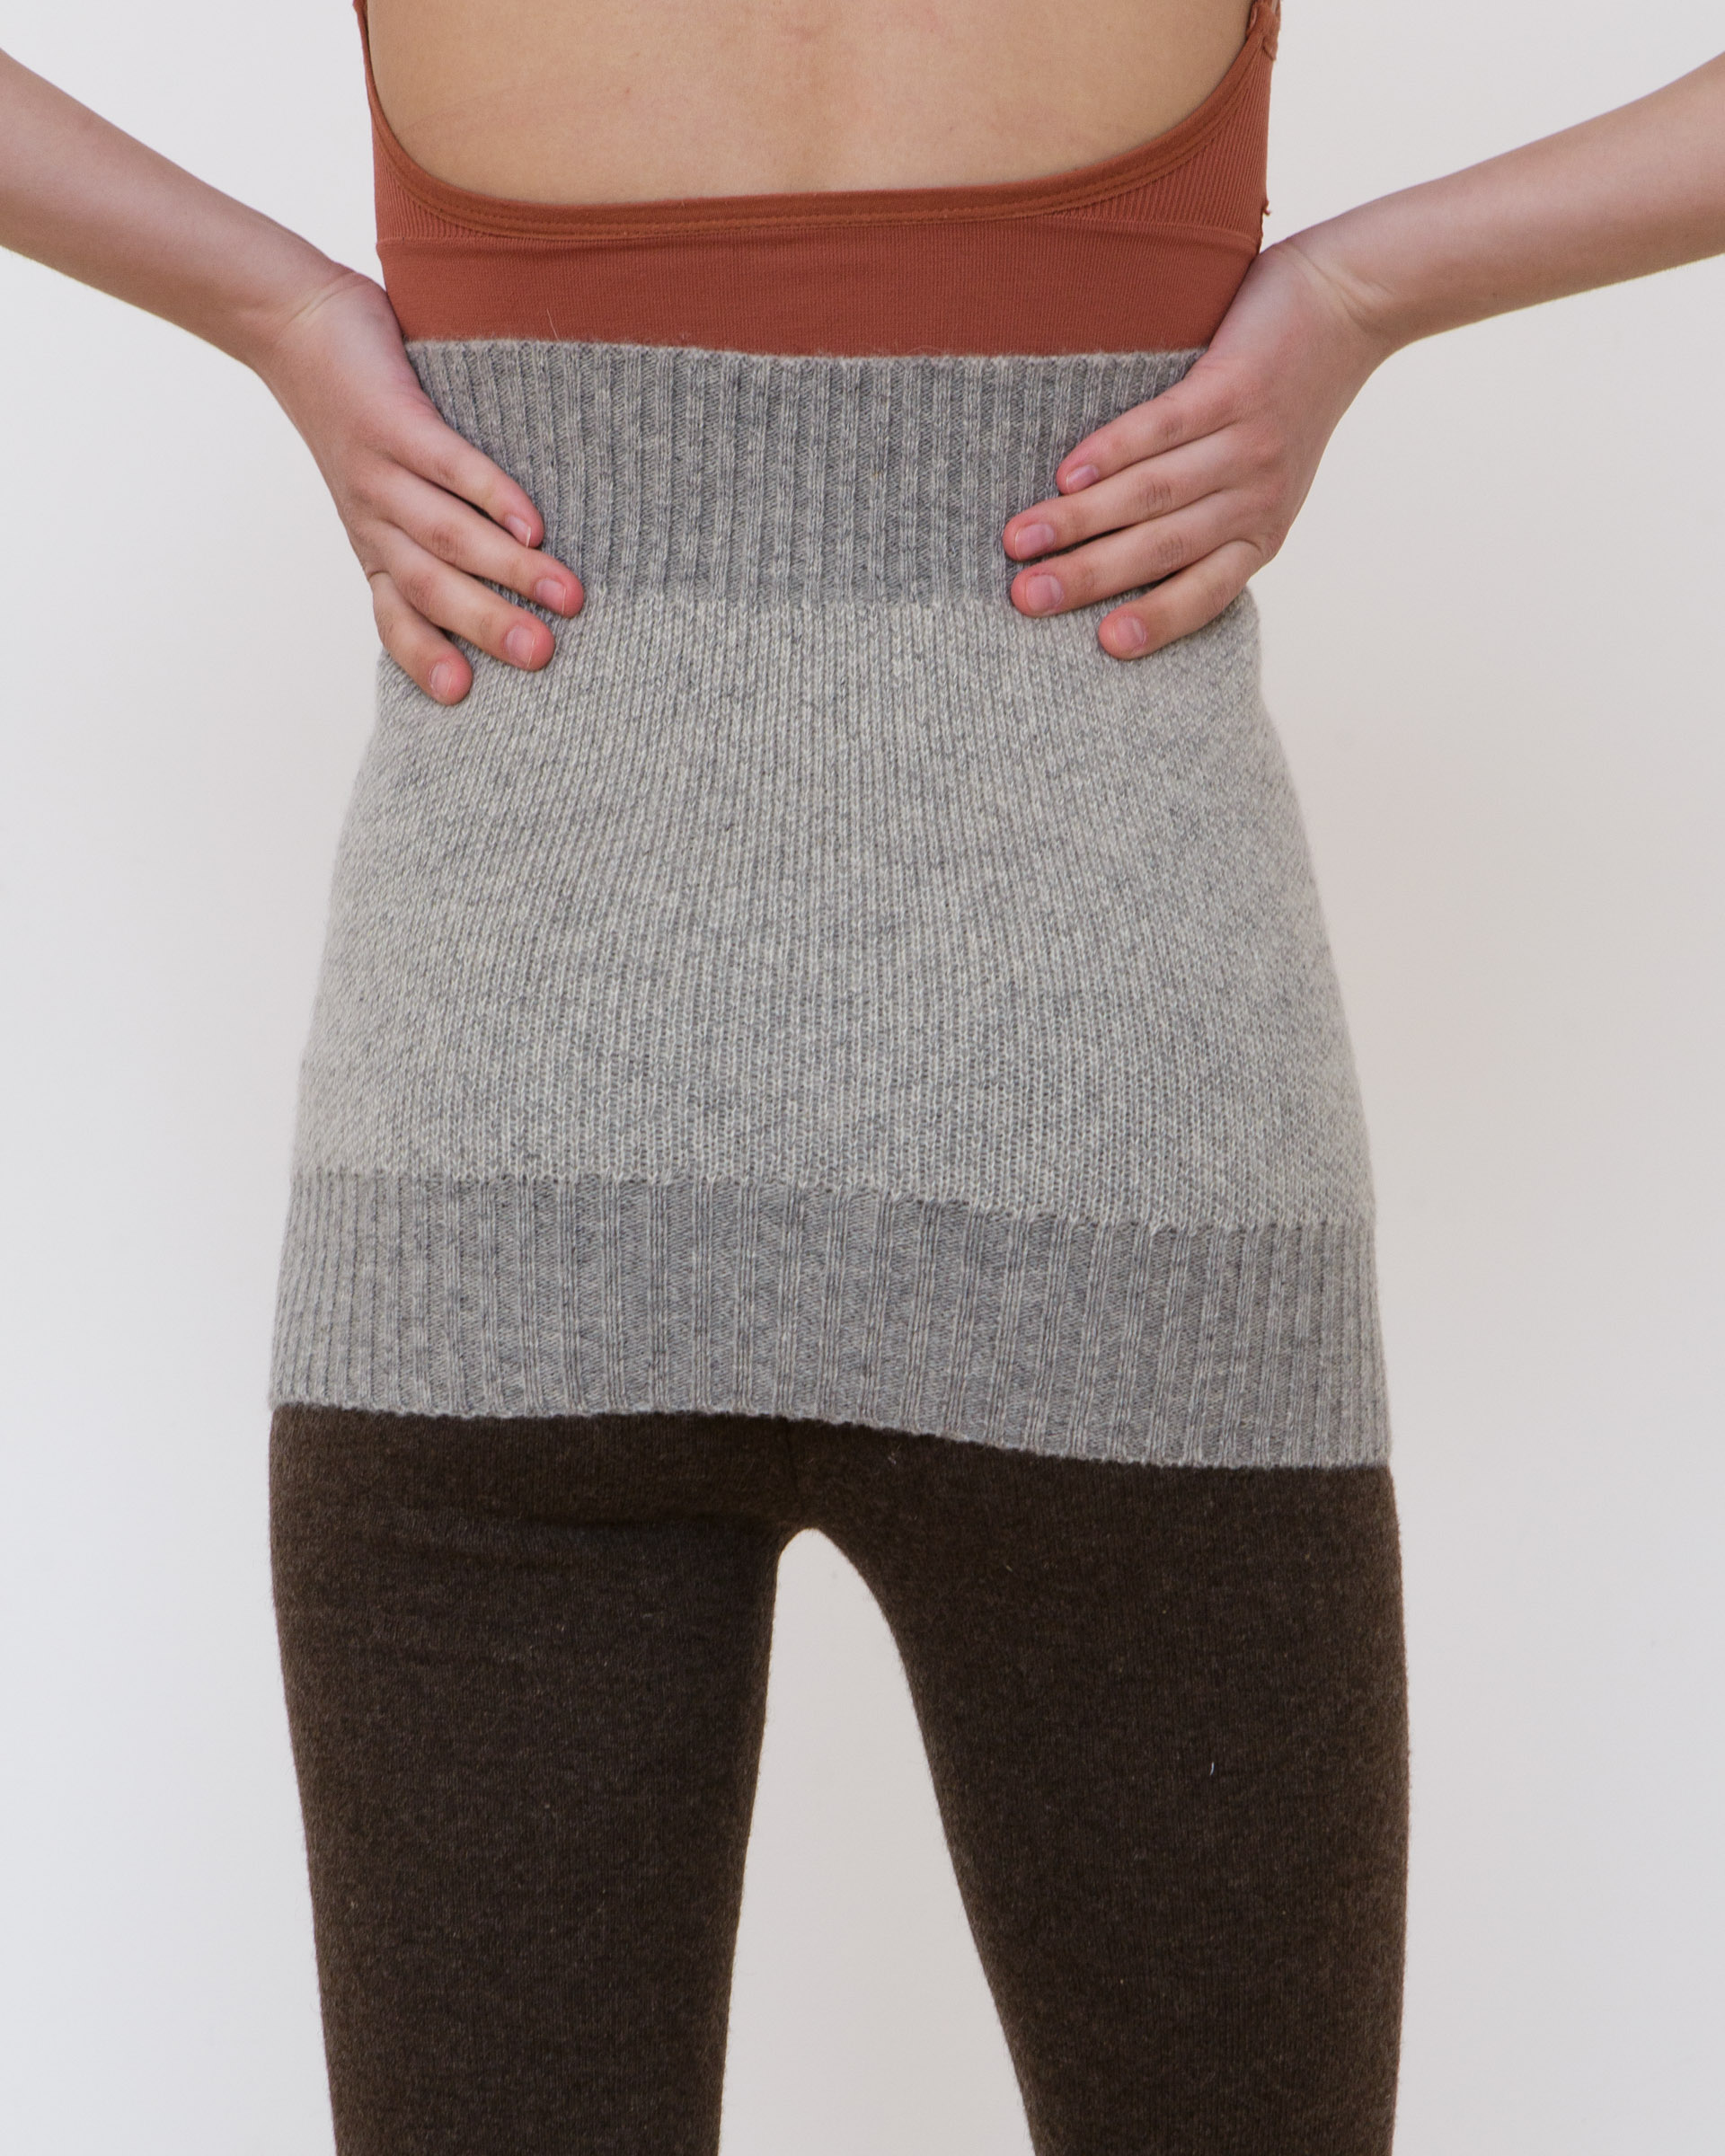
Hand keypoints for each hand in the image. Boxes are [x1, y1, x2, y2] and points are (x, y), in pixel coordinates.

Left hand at [256, 271, 582, 703]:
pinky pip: (446, 466)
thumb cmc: (356, 411)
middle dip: (486, 625)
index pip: (395, 617)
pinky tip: (533, 523)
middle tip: (541, 656)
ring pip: (444, 535)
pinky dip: (491, 496)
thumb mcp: (382, 488)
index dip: (424, 657)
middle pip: (430, 586)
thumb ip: (434, 531)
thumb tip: (518, 573)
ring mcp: (379, 472)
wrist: (293, 323)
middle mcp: (373, 520)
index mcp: (374, 546)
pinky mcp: (392, 420)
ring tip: (566, 597)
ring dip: (507, 571)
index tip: (461, 695)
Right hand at [1001, 237, 1390, 658]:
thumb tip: (1104, 559)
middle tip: (1025, 598)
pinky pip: (1165, 427)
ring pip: (1155, 493)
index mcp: (1260, 534)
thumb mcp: (1261, 481)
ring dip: (1081, 518)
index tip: (1104, 644)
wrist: (1347, 306)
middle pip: (1162, 547)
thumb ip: (1205, 519)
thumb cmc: (1284, 403)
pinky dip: (1114, 451)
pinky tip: (1068, 472)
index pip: (1205, 593)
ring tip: (1020, 538)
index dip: (1156, 620)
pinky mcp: (1235, 385)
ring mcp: (1248, 442)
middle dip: (1089, 577)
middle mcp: (1257, 497)